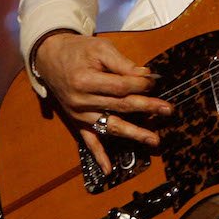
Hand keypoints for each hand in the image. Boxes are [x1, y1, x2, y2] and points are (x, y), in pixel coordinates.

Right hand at [33, 30, 172, 172]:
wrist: (50, 58)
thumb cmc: (78, 51)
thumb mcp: (100, 49)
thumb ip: (122, 64)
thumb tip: (147, 75)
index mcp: (85, 81)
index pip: (120, 87)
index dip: (140, 85)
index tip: (154, 82)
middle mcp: (81, 101)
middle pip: (120, 106)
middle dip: (147, 108)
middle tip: (168, 110)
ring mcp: (79, 114)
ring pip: (110, 126)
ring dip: (133, 133)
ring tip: (154, 139)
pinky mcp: (77, 122)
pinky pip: (89, 141)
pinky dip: (98, 156)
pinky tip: (108, 169)